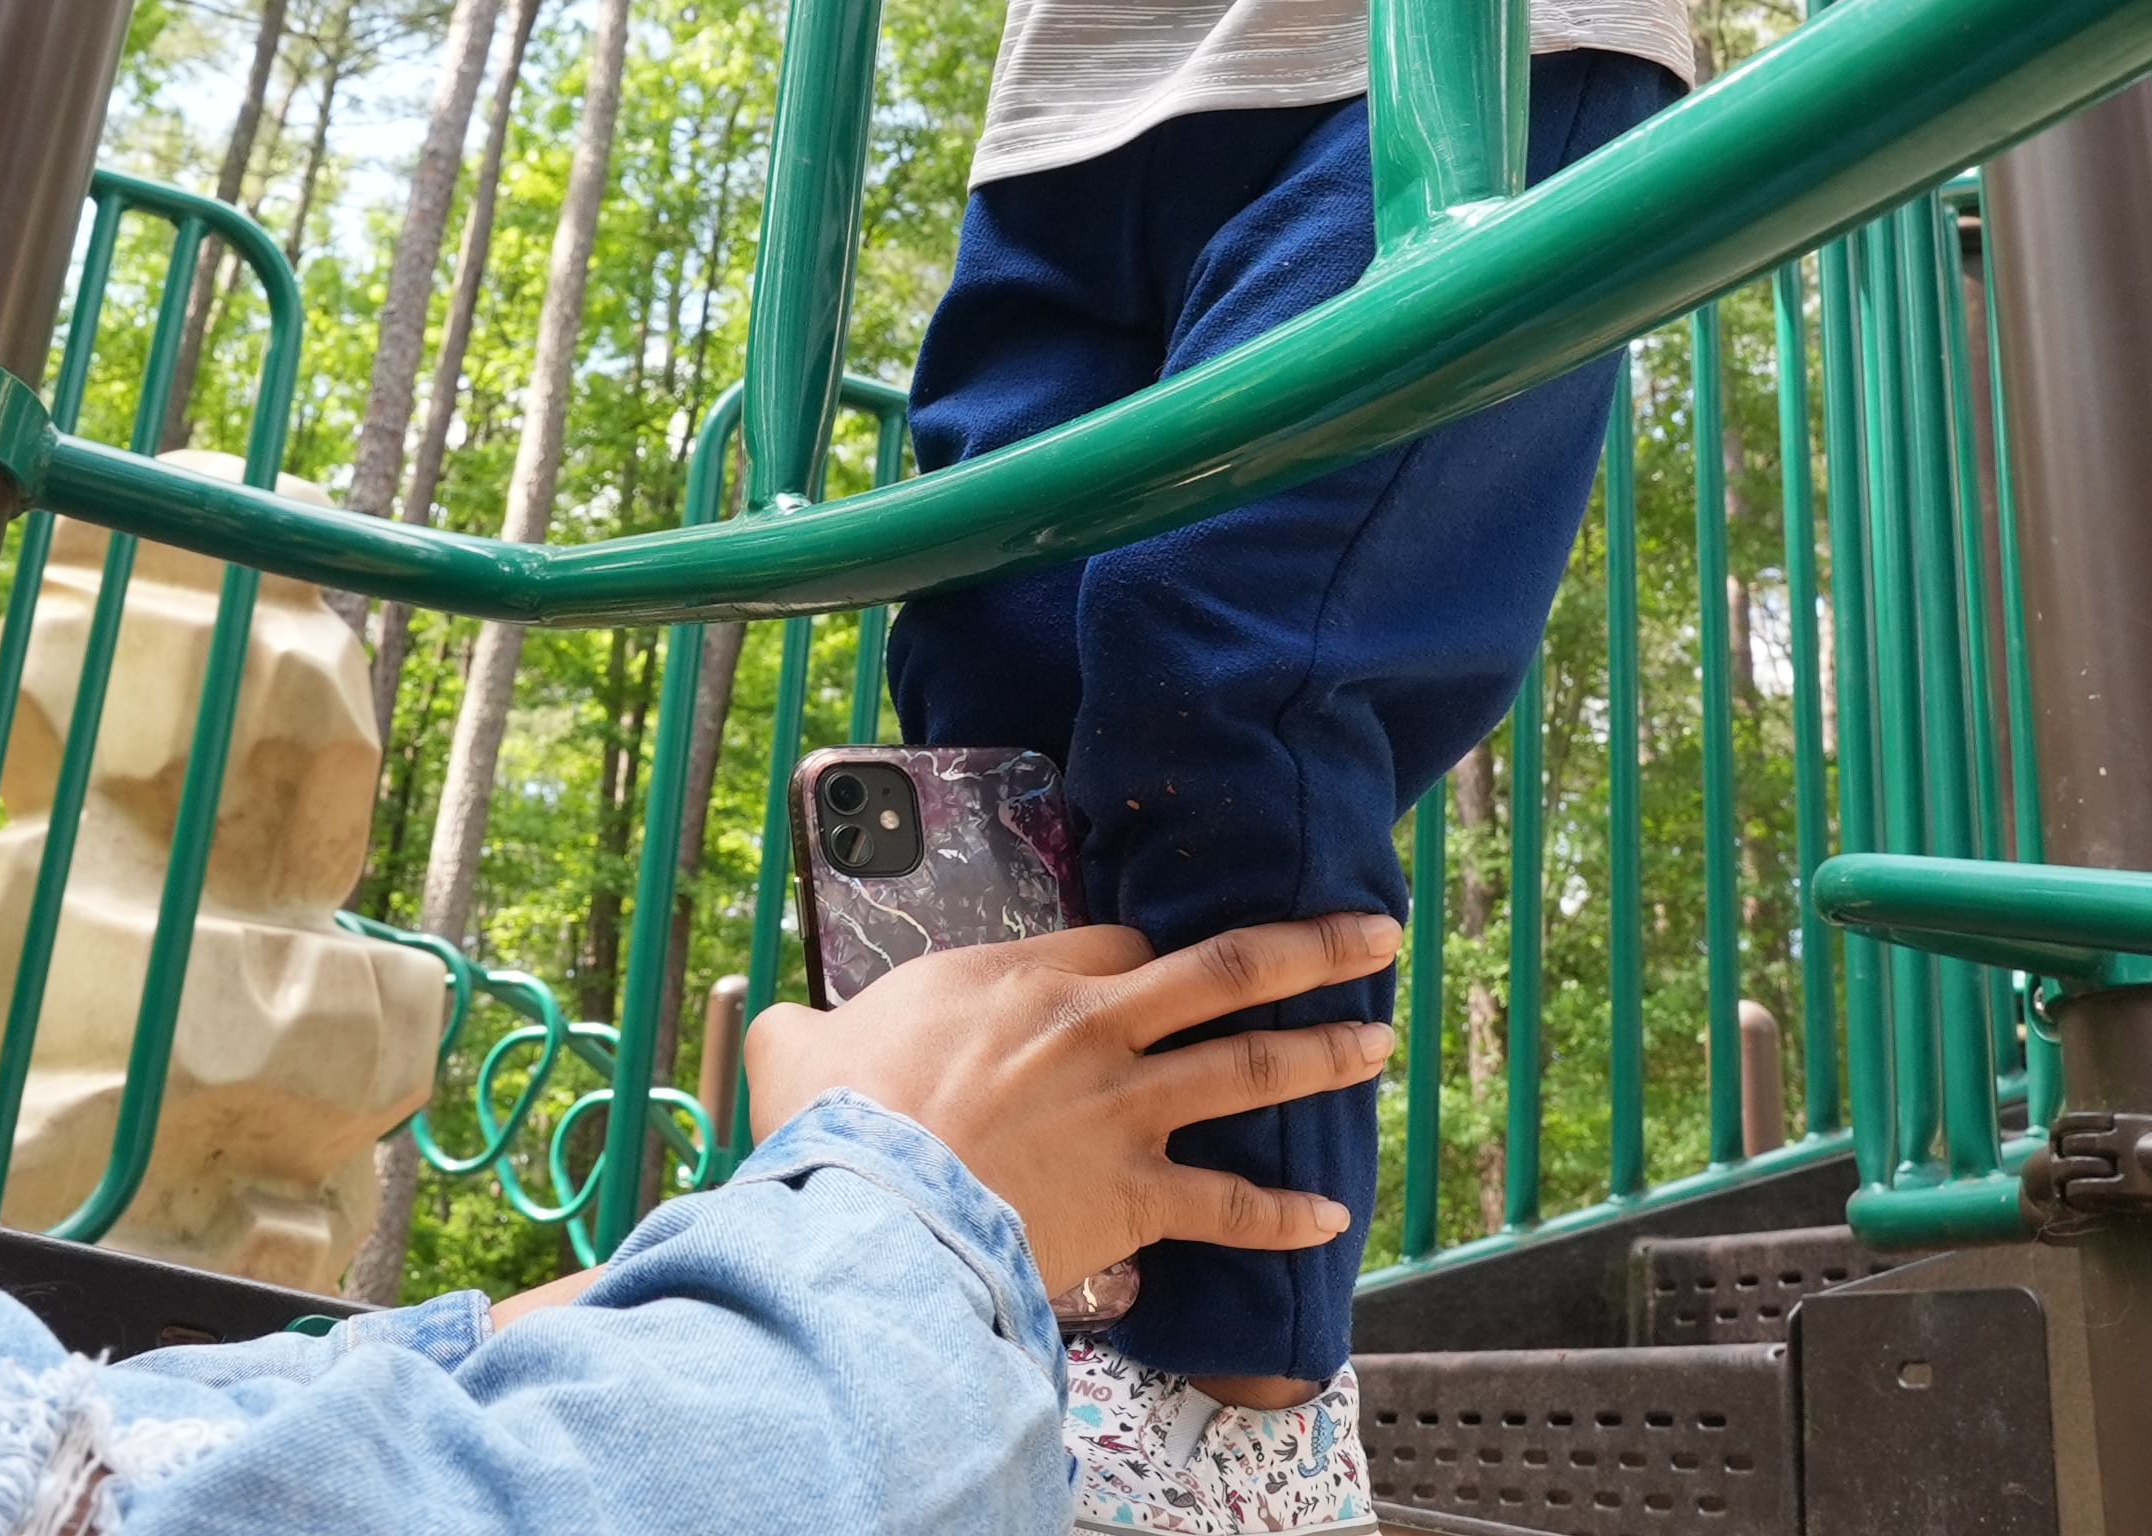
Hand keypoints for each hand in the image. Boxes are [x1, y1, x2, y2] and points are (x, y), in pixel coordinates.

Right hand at [737, 914, 1399, 1301]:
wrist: (878, 1209)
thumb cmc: (837, 1124)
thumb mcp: (797, 1045)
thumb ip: (800, 1026)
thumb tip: (776, 1029)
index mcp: (1020, 979)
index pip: (1118, 941)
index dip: (1153, 945)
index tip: (1173, 951)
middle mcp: (1094, 1029)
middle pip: (1223, 972)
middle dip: (1307, 949)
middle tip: (1370, 934)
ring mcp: (1125, 1111)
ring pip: (1251, 1069)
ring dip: (1324, 1056)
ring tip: (1374, 1043)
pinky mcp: (1137, 1194)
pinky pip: (1231, 1205)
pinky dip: (1285, 1215)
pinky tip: (1329, 1218)